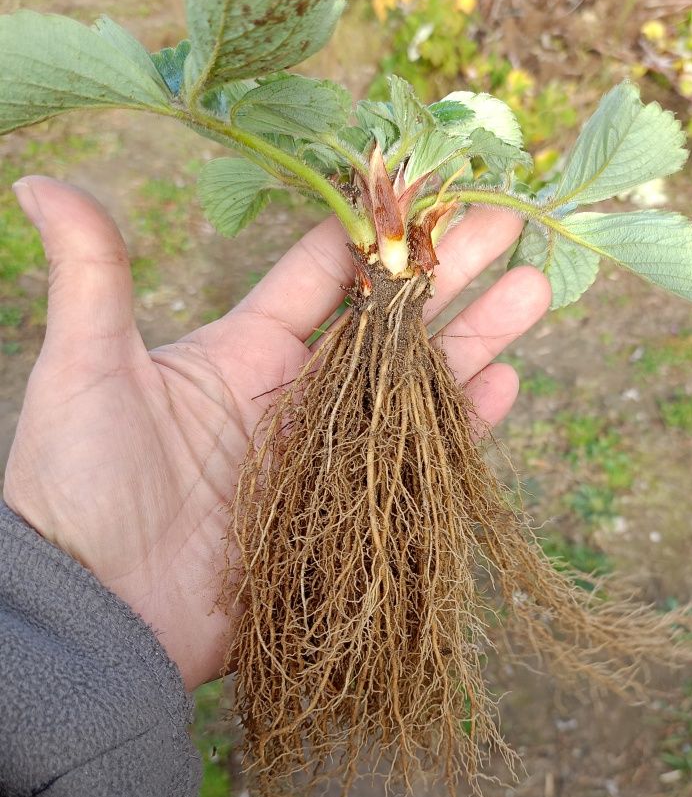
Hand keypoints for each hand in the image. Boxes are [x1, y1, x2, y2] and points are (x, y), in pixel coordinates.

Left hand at [3, 177, 549, 688]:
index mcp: (244, 350)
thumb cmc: (78, 488)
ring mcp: (328, 456)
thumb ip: (91, 276)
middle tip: (512, 225)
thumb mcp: (83, 371)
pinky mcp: (348, 516)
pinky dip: (463, 428)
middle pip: (391, 321)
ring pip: (418, 384)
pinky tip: (506, 385)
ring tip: (536, 290)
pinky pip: (418, 463)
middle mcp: (297, 396)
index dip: (377, 231)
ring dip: (476, 338)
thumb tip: (37, 180)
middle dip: (450, 272)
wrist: (97, 616)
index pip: (325, 274)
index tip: (429, 187)